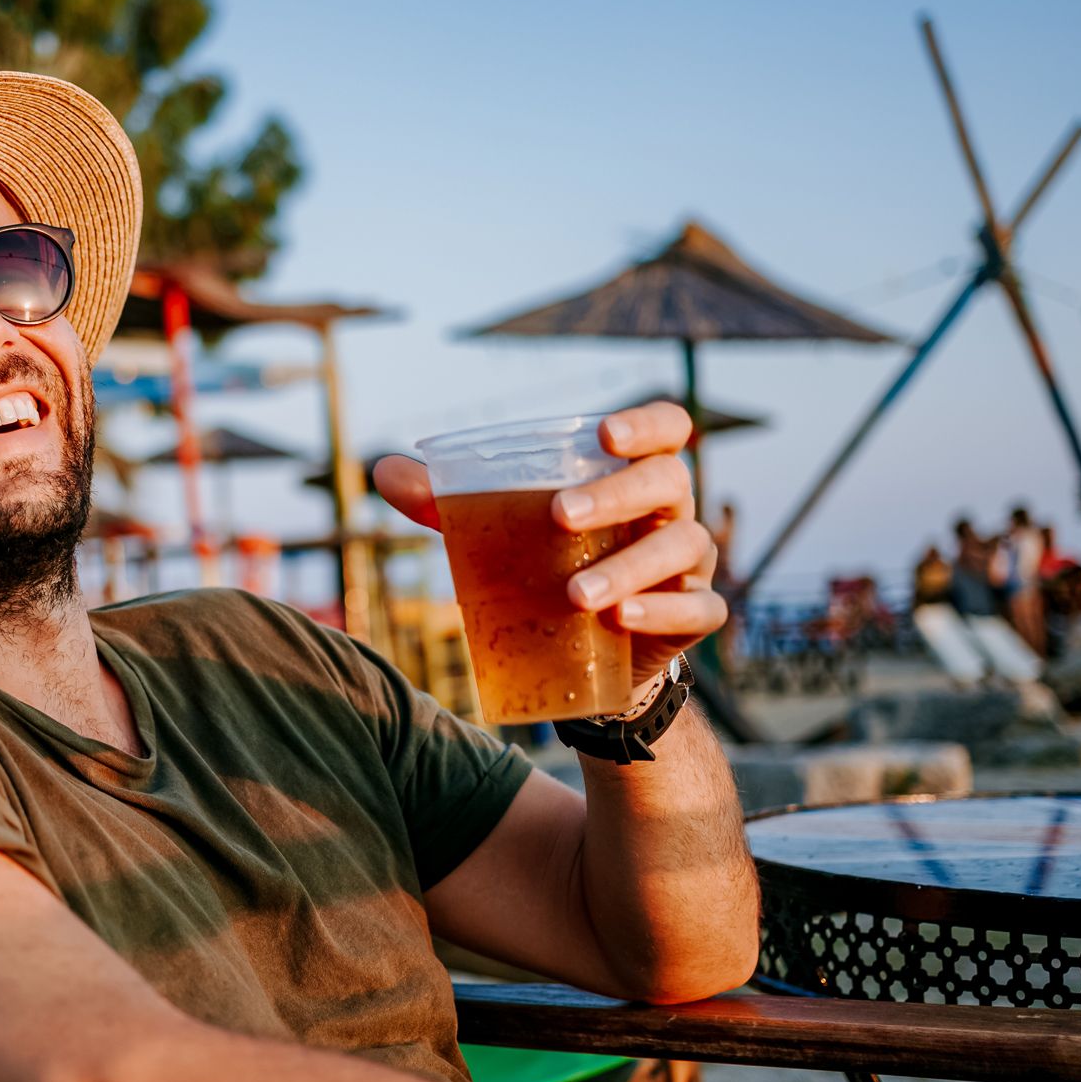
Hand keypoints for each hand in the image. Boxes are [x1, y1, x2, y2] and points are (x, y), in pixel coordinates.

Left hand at [374, 403, 725, 683]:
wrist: (590, 658)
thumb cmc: (550, 569)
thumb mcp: (501, 533)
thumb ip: (451, 501)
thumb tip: (382, 470)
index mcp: (633, 473)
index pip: (665, 427)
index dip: (645, 423)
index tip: (604, 434)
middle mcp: (672, 509)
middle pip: (668, 482)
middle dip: (616, 495)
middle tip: (560, 516)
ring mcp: (690, 562)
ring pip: (681, 548)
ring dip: (629, 568)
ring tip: (578, 594)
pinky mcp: (696, 613)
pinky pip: (698, 608)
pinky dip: (662, 612)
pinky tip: (622, 620)